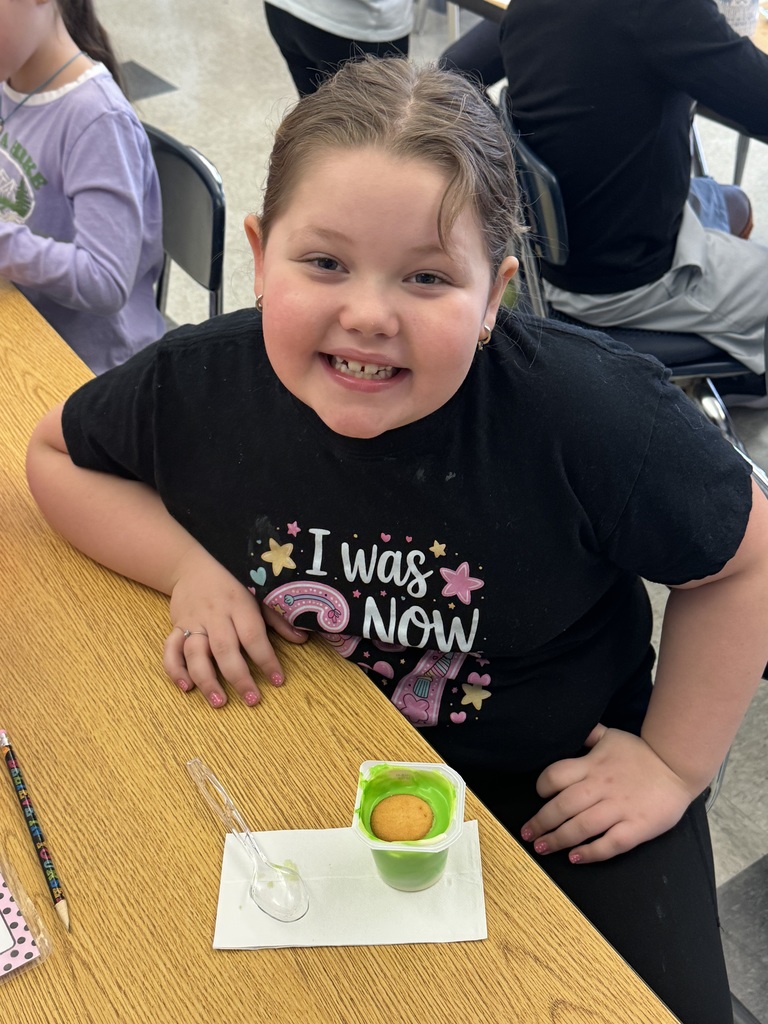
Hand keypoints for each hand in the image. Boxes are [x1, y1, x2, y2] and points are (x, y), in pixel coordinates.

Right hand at [162, 548, 307, 707]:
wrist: (191, 568)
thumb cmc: (231, 585)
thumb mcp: (257, 595)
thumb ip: (277, 619)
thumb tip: (302, 638)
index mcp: (239, 605)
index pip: (253, 636)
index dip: (266, 659)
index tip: (277, 680)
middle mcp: (215, 615)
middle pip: (224, 649)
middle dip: (238, 677)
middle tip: (252, 700)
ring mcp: (193, 622)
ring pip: (195, 653)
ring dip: (206, 680)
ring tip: (219, 702)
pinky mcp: (175, 628)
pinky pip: (170, 650)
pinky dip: (175, 670)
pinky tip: (186, 687)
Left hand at [520, 725, 698, 862]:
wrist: (678, 767)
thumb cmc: (641, 753)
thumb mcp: (611, 737)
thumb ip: (590, 736)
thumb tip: (571, 728)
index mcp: (592, 765)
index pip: (556, 776)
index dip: (542, 786)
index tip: (537, 796)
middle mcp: (601, 787)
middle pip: (562, 806)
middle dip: (540, 822)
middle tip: (527, 834)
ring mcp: (619, 809)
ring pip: (581, 827)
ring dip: (558, 839)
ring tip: (542, 848)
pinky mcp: (636, 828)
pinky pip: (609, 844)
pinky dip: (590, 852)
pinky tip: (575, 858)